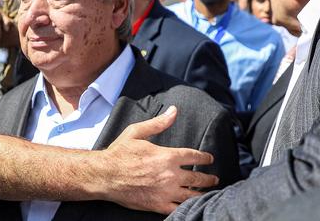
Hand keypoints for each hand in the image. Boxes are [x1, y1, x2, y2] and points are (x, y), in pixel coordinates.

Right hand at [102, 106, 217, 213]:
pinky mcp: (158, 205)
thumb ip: (158, 123)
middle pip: (197, 178)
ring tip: (207, 193)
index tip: (209, 159)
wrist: (105, 175)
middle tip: (214, 178)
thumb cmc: (119, 153)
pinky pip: (178, 209)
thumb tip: (173, 111)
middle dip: (208, 178)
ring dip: (202, 194)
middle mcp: (170, 175)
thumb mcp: (137, 132)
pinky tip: (191, 206)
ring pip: (192, 196)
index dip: (204, 158)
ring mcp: (165, 192)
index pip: (194, 156)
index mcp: (167, 156)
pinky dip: (188, 208)